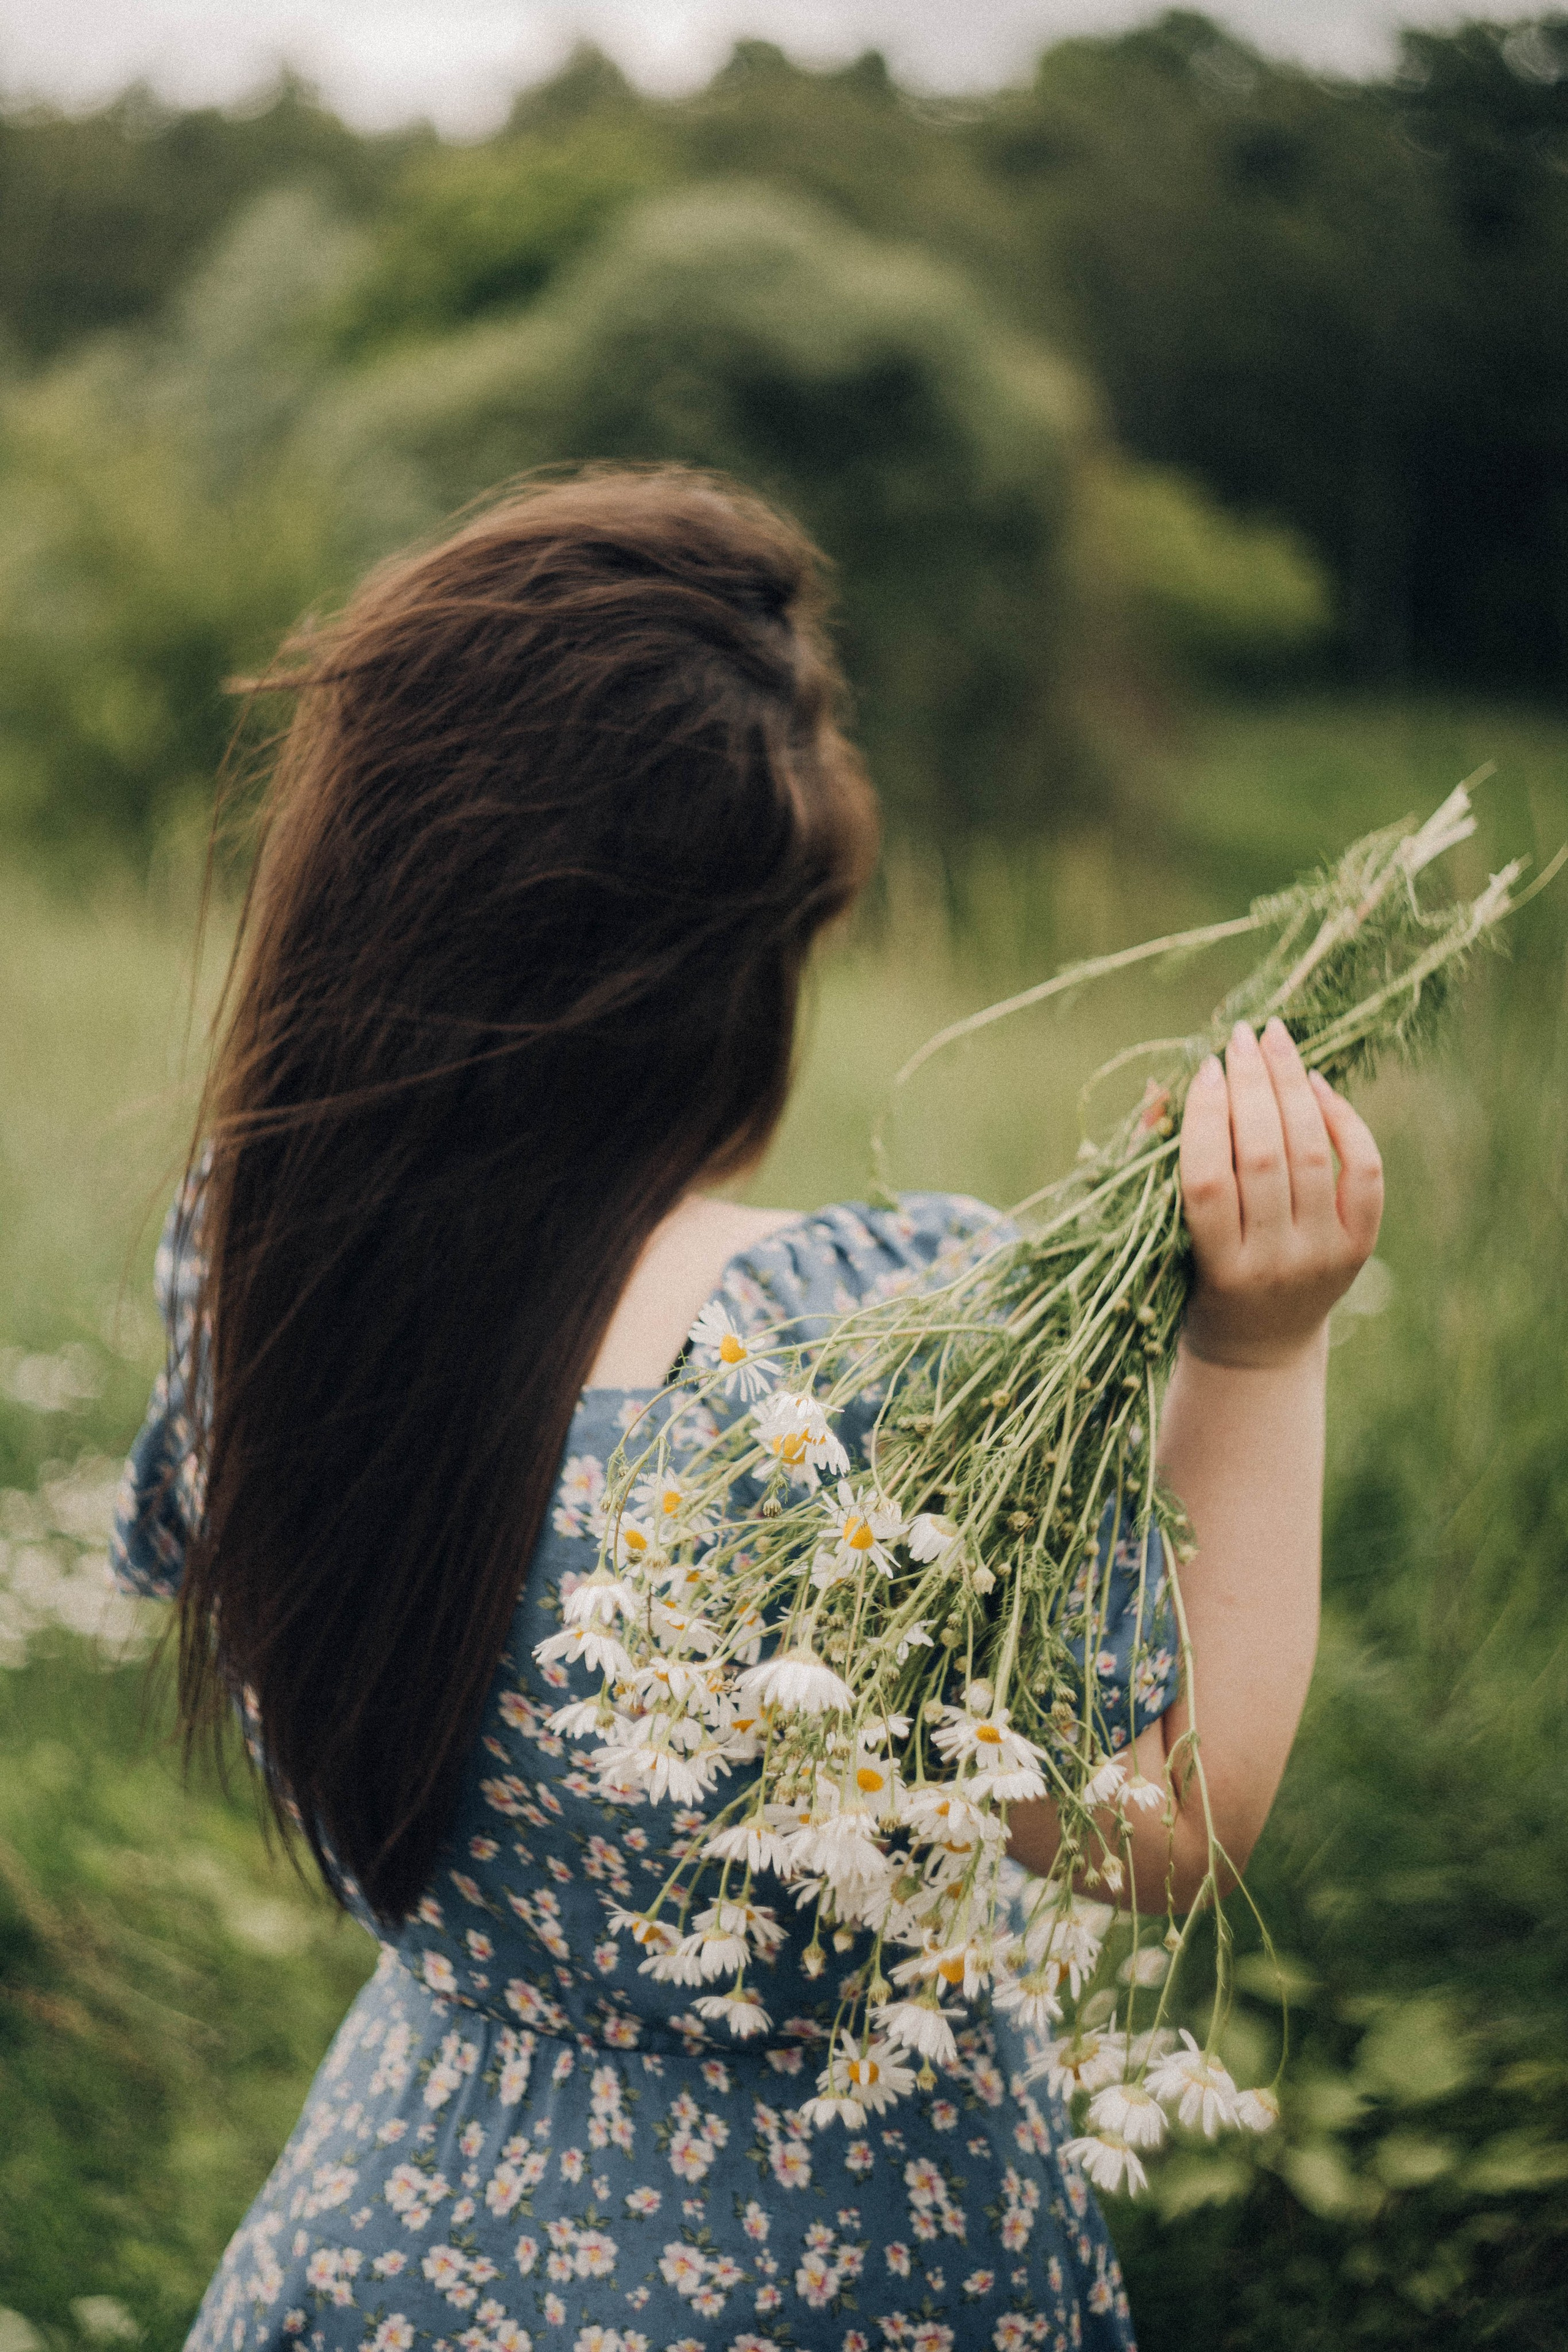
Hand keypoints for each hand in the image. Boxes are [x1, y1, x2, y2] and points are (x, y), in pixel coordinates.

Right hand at [1178, 1016, 1383, 1370]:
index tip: (1203, 1068)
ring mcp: (1323, 1256)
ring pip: (1312, 1155)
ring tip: (1276, 1040)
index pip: (1209, 1182)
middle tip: (1241, 1035)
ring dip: (1293, 1088)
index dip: (1206, 1119)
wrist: (1259, 1347)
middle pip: (1265, 1159)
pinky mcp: (1360, 1246)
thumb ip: (1159, 1168)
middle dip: (1252, 1087)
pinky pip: (1363, 1172)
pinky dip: (1344, 1121)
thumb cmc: (1196, 1282)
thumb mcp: (1166, 1241)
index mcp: (1218, 1269)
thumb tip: (1163, 1087)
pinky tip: (1318, 1084)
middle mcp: (1275, 1265)